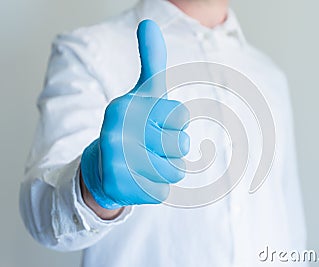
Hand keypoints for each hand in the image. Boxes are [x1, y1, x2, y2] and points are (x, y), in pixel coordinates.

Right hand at [80, 20, 189, 209]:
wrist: (101, 166)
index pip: (180, 117)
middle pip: (181, 145)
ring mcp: (117, 161)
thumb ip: (151, 60)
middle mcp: (117, 131)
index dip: (173, 124)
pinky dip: (154, 187)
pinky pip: (162, 190)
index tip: (151, 123)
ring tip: (142, 162)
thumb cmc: (131, 126)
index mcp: (125, 106)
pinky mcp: (120, 188)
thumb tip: (148, 22)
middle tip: (147, 145)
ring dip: (165, 168)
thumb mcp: (143, 93)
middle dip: (171, 148)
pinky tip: (135, 180)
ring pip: (175, 170)